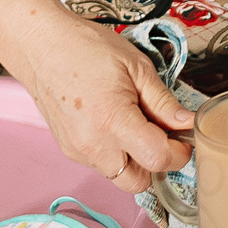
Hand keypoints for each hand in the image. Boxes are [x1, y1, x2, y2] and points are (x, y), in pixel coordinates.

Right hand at [7, 12, 196, 193]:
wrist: (41, 46)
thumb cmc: (87, 48)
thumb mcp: (136, 67)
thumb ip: (163, 101)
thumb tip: (187, 123)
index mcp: (113, 120)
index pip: (157, 159)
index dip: (178, 152)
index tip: (184, 137)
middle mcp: (92, 144)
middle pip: (139, 181)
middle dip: (157, 163)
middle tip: (162, 134)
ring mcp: (77, 150)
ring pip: (119, 176)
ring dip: (135, 160)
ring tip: (135, 124)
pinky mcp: (68, 150)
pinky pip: (101, 164)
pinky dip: (115, 153)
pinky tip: (114, 123)